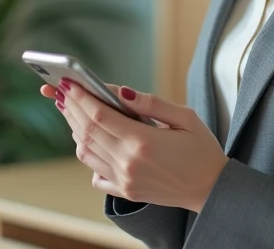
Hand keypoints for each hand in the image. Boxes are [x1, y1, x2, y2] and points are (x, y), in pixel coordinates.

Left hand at [39, 80, 227, 211]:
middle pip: (87, 131)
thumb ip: (151, 103)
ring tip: (70, 110)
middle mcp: (129, 163)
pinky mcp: (126, 191)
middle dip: (72, 108)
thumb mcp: (185, 117)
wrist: (212, 189)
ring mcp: (125, 180)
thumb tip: (122, 92)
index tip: (68, 82)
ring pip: (86, 152)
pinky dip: (87, 155)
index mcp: (143, 142)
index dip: (80, 97)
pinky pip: (95, 173)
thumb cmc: (202, 150)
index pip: (99, 115)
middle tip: (61, 91)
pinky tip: (88, 141)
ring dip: (74, 129)